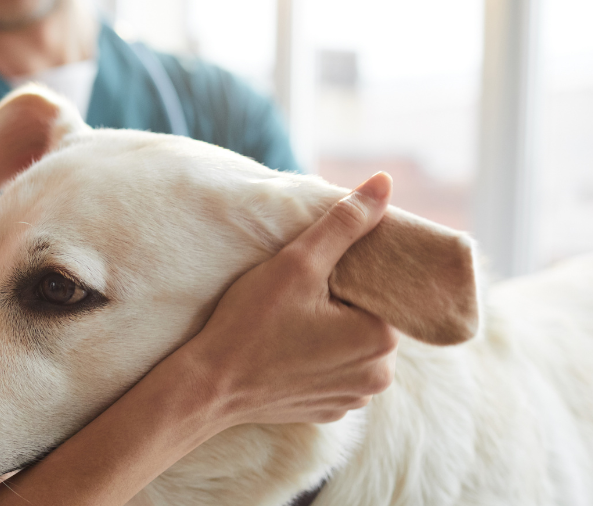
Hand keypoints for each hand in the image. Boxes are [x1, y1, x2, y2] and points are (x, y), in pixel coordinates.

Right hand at [181, 172, 400, 428]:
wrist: (208, 386)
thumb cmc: (250, 324)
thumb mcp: (297, 264)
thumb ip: (344, 223)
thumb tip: (384, 182)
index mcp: (381, 339)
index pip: (379, 291)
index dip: (346, 277)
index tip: (311, 276)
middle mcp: (377, 376)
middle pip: (367, 319)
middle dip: (339, 304)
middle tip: (295, 297)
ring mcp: (352, 399)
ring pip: (351, 347)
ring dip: (329, 332)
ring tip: (288, 323)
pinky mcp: (328, 411)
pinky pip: (333, 374)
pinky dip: (315, 360)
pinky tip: (285, 350)